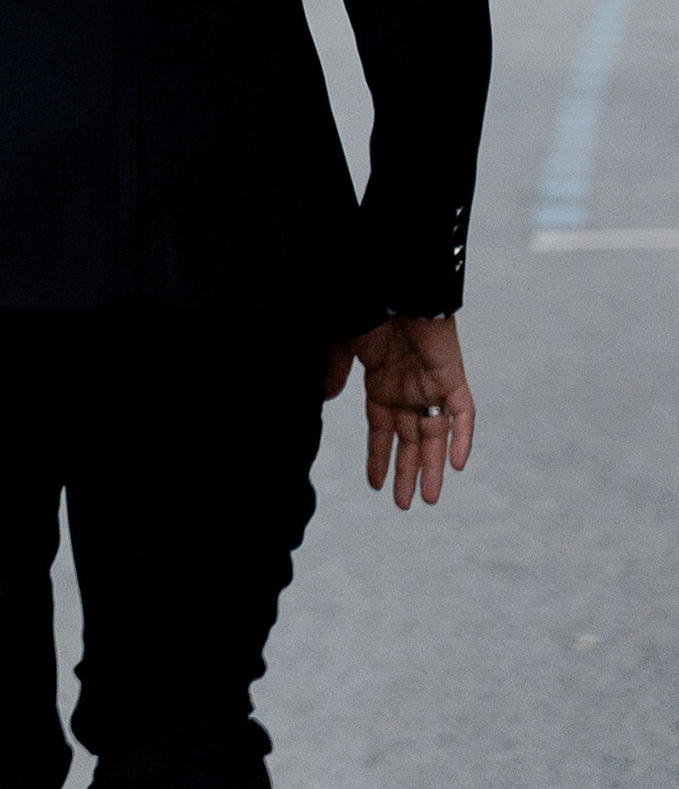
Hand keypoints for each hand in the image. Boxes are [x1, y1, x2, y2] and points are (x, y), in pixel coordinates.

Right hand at [323, 311, 474, 507]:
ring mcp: (431, 384)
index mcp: (382, 383)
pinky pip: (463, 412)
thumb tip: (325, 399)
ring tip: (428, 498)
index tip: (375, 485)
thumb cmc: (365, 307)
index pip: (382, 430)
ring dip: (433, 466)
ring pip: (436, 434)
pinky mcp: (452, 376)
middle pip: (410, 439)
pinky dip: (461, 437)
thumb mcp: (341, 346)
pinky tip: (457, 464)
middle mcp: (408, 389)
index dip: (379, 457)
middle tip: (404, 506)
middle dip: (407, 472)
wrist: (394, 282)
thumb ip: (335, 372)